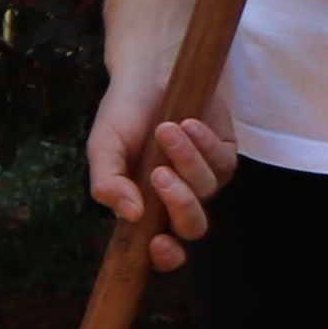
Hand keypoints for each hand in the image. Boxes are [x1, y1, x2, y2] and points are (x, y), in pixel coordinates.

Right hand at [86, 78, 236, 271]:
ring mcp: (204, 178)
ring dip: (186, 159)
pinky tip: (187, 122)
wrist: (149, 73)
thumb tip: (130, 216)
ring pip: (207, 189)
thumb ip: (107, 183)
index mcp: (144, 206)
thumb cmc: (122, 114)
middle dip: (180, 204)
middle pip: (192, 226)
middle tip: (159, 175)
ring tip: (166, 128)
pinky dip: (204, 143)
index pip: (159, 248)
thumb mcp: (102, 147)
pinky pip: (224, 163)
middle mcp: (177, 198)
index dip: (164, 256)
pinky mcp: (225, 155)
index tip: (158, 244)